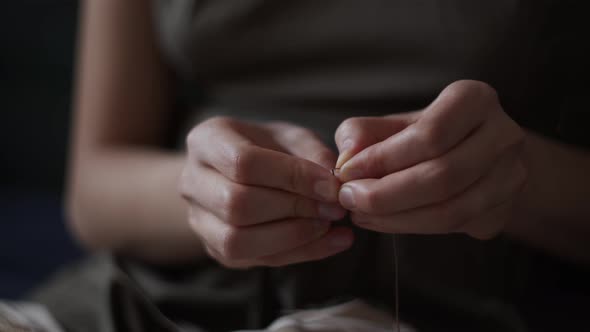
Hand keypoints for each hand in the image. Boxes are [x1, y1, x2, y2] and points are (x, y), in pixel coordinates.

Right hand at [179, 117, 352, 267]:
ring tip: (329, 224)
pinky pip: (255, 260)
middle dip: (294, 208)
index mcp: (207, 141)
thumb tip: (334, 183)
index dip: (291, 176)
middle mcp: (192, 181)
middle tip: (334, 207)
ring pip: (238, 241)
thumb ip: (312, 154)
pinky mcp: (216, 249)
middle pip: (236, 205)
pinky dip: (300, 253)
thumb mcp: (291, 137)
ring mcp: (199, 220)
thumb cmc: (268, 148)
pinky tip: (330, 241)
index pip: (243, 163)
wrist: (239, 172)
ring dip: (293, 236)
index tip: (330, 184)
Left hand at [334, 80, 526, 238]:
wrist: (474, 154)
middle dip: (385, 194)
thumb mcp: (393, 124)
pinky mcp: (504, 209)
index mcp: (474, 99)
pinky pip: (454, 226)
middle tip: (349, 199)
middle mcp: (503, 135)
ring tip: (361, 213)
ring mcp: (511, 175)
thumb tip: (345, 157)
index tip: (346, 172)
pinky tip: (383, 221)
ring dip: (395, 217)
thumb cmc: (425, 134)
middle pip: (441, 176)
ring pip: (449, 209)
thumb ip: (363, 134)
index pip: (429, 135)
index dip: (382, 158)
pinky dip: (411, 227)